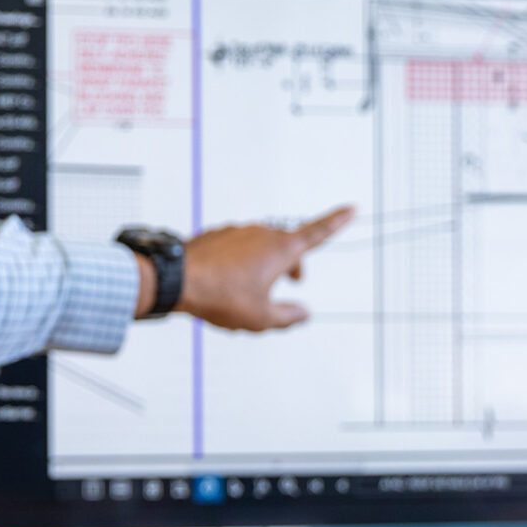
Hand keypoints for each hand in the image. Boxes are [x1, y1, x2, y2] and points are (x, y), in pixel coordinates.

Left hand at [164, 206, 354, 330]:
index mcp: (280, 249)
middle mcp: (261, 233)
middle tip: (294, 282)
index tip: (352, 208)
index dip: (336, 222)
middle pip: (287, 246)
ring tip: (247, 290)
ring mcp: (237, 231)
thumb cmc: (220, 297)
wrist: (174, 280)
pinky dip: (237, 262)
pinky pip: (235, 248)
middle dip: (294, 263)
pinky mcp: (216, 234)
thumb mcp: (261, 318)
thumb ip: (289, 316)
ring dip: (263, 264)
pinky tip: (223, 282)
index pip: (317, 234)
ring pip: (259, 247)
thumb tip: (304, 313)